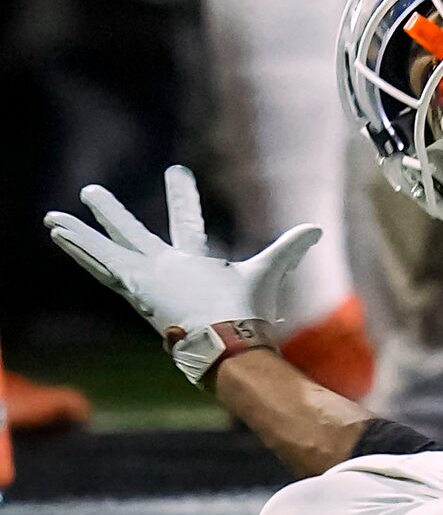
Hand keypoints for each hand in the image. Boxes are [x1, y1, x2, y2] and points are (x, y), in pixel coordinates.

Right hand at [45, 165, 318, 344]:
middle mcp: (164, 268)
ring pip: (108, 249)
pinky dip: (79, 248)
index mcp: (193, 262)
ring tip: (53, 218)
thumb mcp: (269, 269)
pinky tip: (58, 233)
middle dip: (114, 214)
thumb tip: (316, 228)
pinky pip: (100, 263)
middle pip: (135, 233)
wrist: (227, 342)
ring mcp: (146, 277)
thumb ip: (291, 247)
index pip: (186, 223)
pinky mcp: (133, 285)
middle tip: (92, 191)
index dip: (182, 198)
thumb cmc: (247, 312)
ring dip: (82, 232)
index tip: (177, 171)